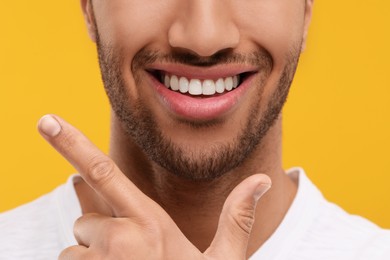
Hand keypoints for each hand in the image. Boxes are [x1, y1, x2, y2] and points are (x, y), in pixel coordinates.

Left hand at [38, 115, 271, 259]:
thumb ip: (237, 219)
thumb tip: (262, 179)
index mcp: (152, 225)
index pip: (105, 173)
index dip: (73, 144)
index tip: (47, 121)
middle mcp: (120, 241)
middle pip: (87, 223)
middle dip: (100, 236)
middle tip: (131, 258)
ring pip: (73, 251)